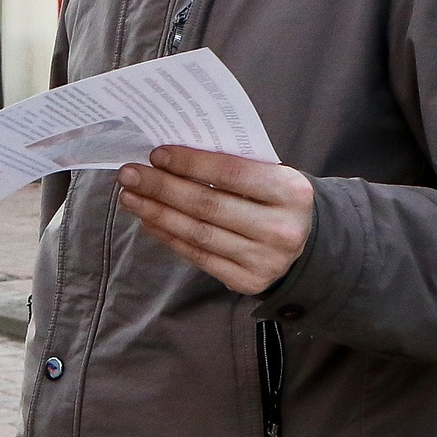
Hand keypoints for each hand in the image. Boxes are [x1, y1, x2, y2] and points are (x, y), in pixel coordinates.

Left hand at [116, 147, 314, 295]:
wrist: (306, 245)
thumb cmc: (275, 200)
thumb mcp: (270, 175)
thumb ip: (232, 166)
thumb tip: (169, 158)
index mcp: (290, 192)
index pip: (231, 172)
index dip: (190, 163)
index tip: (156, 154)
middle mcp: (280, 229)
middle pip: (208, 205)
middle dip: (162, 187)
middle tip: (129, 174)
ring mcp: (264, 260)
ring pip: (198, 233)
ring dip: (157, 213)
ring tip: (130, 197)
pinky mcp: (247, 282)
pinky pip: (199, 256)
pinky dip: (169, 237)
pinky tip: (149, 220)